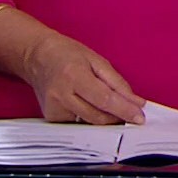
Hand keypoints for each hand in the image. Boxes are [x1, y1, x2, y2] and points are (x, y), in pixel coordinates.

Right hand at [20, 34, 145, 124]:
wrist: (38, 57)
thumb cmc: (68, 55)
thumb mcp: (98, 61)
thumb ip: (118, 84)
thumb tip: (137, 102)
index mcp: (74, 75)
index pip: (104, 99)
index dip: (124, 110)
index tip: (139, 118)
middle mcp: (61, 94)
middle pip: (97, 116)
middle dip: (118, 117)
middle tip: (132, 115)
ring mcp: (54, 108)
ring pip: (89, 122)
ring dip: (105, 118)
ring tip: (109, 106)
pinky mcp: (51, 118)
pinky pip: (78, 123)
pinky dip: (90, 117)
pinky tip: (88, 105)